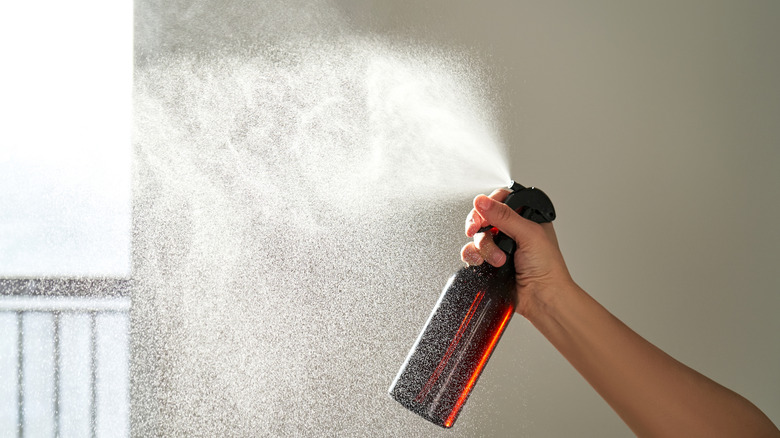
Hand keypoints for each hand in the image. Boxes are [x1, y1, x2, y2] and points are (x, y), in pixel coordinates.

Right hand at [461, 189, 574, 316]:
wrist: (543, 299)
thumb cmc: (548, 268)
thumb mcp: (529, 234)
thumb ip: (504, 216)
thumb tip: (482, 201)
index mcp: (526, 217)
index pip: (502, 199)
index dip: (488, 204)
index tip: (482, 213)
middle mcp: (512, 230)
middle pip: (484, 216)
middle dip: (479, 224)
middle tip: (477, 230)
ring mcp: (500, 246)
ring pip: (478, 235)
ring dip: (484, 247)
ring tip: (499, 259)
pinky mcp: (490, 262)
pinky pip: (471, 253)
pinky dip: (473, 256)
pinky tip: (483, 263)